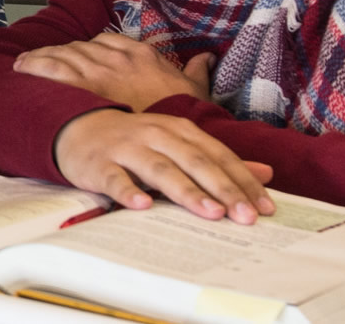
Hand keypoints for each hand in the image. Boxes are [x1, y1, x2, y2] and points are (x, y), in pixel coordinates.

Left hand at [14, 33, 212, 110]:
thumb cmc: (185, 112)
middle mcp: (117, 56)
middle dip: (61, 53)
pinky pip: (53, 67)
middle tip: (43, 61)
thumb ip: (198, 72)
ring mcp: (100, 67)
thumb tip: (206, 57)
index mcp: (140, 54)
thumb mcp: (196, 91)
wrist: (176, 128)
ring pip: (64, 54)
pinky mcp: (85, 83)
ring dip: (43, 57)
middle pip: (80, 48)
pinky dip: (35, 65)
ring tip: (25, 65)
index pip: (106, 42)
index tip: (77, 56)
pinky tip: (22, 68)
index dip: (88, 49)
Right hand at [54, 109, 274, 225]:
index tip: (265, 208)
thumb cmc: (136, 141)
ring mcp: (127, 149)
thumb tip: (266, 173)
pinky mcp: (99, 164)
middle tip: (246, 216)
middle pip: (195, 162)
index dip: (243, 181)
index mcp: (179, 130)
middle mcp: (156, 135)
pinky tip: (142, 206)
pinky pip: (115, 179)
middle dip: (223, 189)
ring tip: (210, 212)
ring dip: (186, 191)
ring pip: (160, 170)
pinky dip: (128, 191)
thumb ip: (219, 158)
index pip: (218, 155)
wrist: (79, 128)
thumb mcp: (179, 143)